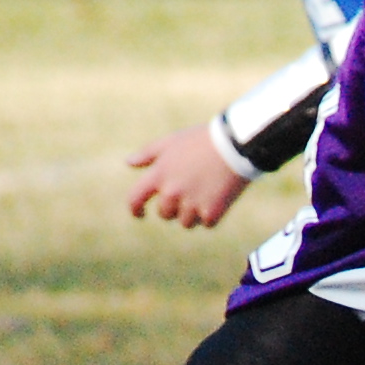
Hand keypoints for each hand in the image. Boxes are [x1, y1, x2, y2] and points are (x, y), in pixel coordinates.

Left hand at [127, 121, 248, 228]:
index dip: (135, 209)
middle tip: (192, 190)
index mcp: (159, 175)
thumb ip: (147, 153)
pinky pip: (206, 223)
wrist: (236, 145)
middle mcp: (172, 192)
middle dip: (174, 207)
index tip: (140, 213)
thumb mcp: (171, 141)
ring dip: (194, 213)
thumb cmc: (202, 140)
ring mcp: (191, 204)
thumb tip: (129, 163)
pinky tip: (219, 197)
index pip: (135, 199)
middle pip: (165, 214)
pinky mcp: (211, 212)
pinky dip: (212, 214)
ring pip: (186, 222)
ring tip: (207, 192)